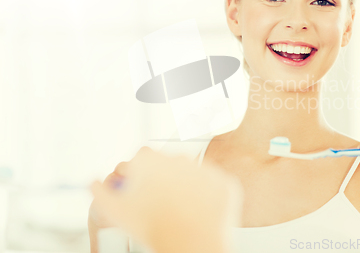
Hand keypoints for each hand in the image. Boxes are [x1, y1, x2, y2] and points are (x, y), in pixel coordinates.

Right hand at [89, 147, 242, 251]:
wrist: (191, 245)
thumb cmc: (153, 229)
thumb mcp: (115, 211)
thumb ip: (99, 192)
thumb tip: (93, 182)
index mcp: (151, 160)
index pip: (141, 159)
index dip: (138, 175)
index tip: (140, 188)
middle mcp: (179, 157)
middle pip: (167, 164)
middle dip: (163, 179)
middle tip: (160, 203)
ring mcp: (204, 167)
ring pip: (192, 174)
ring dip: (187, 186)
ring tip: (181, 210)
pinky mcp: (224, 181)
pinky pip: (214, 185)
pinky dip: (208, 196)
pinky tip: (200, 211)